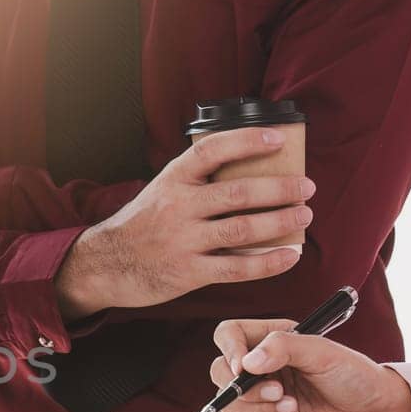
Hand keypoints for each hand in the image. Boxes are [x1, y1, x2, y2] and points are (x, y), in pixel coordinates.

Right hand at [56, 128, 312, 319]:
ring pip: (242, 229)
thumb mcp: (160, 192)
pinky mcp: (188, 272)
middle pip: (237, 193)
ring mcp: (183, 240)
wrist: (104, 265)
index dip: (247, 142)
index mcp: (172, 180)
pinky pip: (236, 268)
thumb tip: (250, 174)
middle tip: (306, 187)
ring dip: (280, 222)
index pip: (212, 151)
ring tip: (304, 216)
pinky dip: (268, 262)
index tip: (277, 139)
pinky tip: (289, 256)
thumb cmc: (141, 226)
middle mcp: (178, 207)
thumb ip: (196, 183)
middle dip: (279, 189)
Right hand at [209, 320, 410, 411]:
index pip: (228, 335)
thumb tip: (247, 362)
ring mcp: (262, 397)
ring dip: (258, 408)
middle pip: (220, 373)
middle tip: (277, 391)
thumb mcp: (323, 351)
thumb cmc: (354, 375)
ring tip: (291, 406)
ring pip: (229, 404)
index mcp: (271, 341)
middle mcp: (261, 367)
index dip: (229, 350)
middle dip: (243, 388)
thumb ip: (283, 347)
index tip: (243, 367)